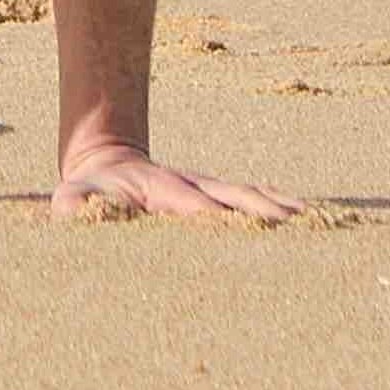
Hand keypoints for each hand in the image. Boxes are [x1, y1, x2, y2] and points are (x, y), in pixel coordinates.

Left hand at [53, 140, 305, 224]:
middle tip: (297, 225)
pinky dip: (281, 206)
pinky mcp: (218, 197)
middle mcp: (194, 186)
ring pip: (251, 195)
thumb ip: (76, 204)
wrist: (105, 162)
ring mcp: (209, 188)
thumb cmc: (89, 193)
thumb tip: (74, 206)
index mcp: (162, 189)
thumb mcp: (74, 198)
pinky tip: (308, 217)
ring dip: (280, 208)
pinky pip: (254, 200)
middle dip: (263, 209)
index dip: (212, 215)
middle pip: (235, 195)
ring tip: (316, 221)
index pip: (193, 205)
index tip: (234, 227)